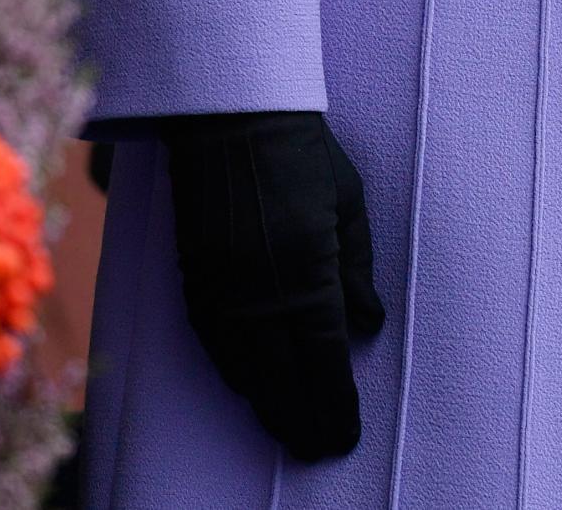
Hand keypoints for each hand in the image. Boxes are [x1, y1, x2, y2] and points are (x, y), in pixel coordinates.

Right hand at [161, 109, 385, 460]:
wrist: (231, 114)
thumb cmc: (301, 151)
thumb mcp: (348, 201)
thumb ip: (357, 267)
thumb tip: (367, 327)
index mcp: (308, 271)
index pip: (325, 360)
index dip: (336, 403)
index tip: (347, 433)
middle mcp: (263, 290)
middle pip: (283, 378)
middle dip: (303, 419)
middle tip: (319, 447)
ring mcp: (223, 287)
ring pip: (245, 369)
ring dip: (268, 405)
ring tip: (287, 430)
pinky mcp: (195, 276)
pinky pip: (213, 343)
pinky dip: (233, 372)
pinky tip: (246, 386)